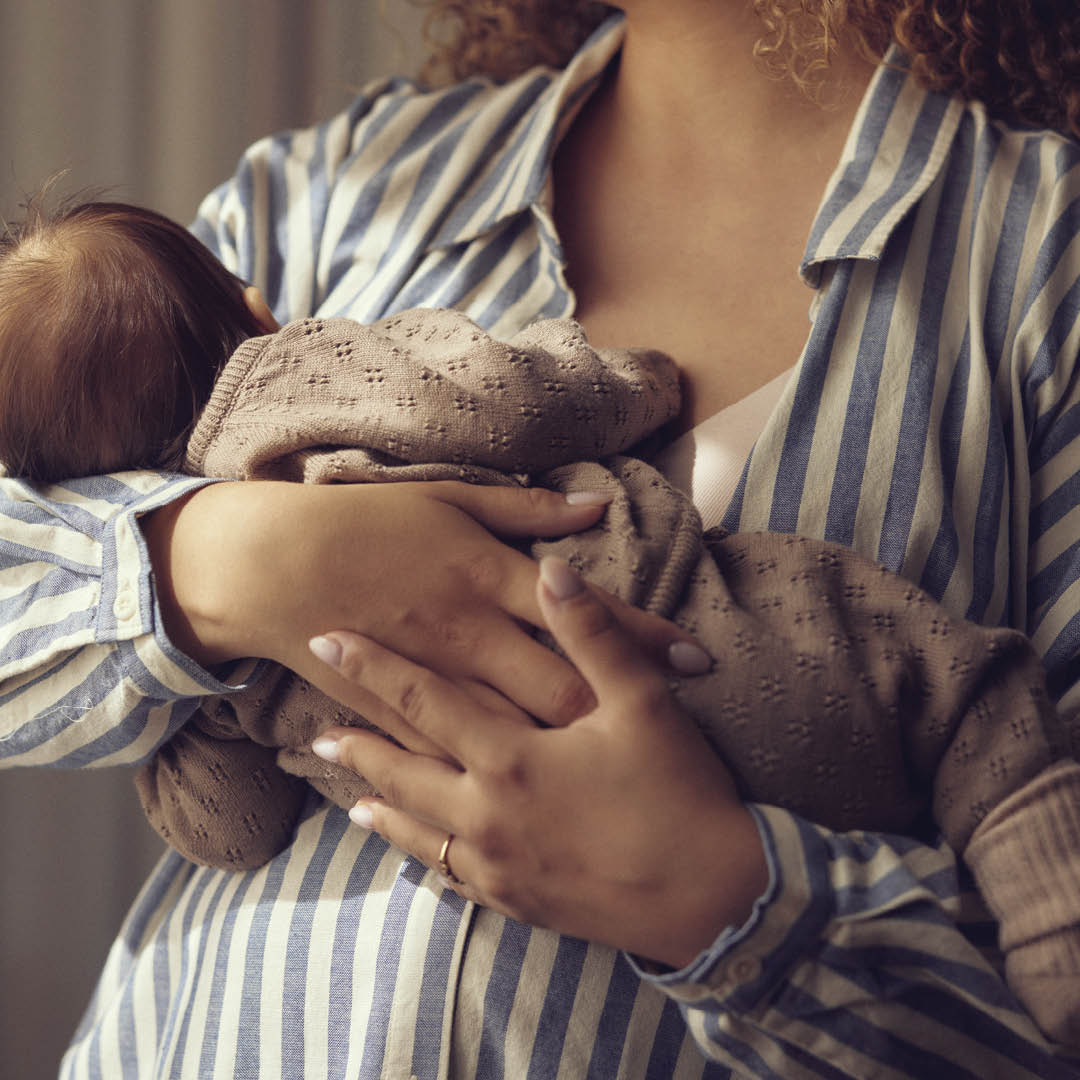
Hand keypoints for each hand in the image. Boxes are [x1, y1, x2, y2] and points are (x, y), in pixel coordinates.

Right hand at [143, 481, 708, 754]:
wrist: (274, 564)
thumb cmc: (366, 521)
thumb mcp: (447, 499)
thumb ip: (522, 509)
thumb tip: (590, 507)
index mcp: (486, 577)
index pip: (584, 613)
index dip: (644, 635)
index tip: (697, 657)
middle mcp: (471, 634)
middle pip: (562, 685)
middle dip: (627, 711)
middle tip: (687, 737)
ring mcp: (436, 681)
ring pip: (518, 730)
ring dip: (574, 751)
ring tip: (633, 777)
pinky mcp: (401, 714)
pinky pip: (459, 752)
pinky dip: (500, 771)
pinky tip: (537, 798)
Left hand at [308, 557, 767, 967]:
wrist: (711, 903)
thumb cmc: (679, 795)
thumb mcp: (642, 703)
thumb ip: (591, 632)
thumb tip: (553, 567)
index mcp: (510, 758)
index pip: (422, 698)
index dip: (372, 665)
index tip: (327, 641)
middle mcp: (487, 814)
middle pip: (404, 771)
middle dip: (359, 746)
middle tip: (315, 734)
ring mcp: (497, 866)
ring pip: (418, 831)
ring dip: (381, 804)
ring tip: (348, 793)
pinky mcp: (517, 901)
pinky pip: (450, 876)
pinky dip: (420, 857)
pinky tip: (413, 854)